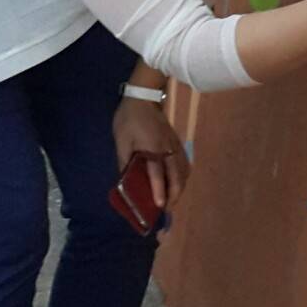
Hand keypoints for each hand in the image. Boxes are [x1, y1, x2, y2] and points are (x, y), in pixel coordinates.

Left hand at [113, 97, 189, 212]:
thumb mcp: (121, 140)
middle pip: (177, 175)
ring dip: (180, 187)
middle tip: (165, 209)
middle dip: (174, 194)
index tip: (160, 206)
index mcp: (151, 148)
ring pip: (184, 170)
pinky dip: (183, 176)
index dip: (158, 190)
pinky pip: (184, 163)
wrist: (143, 96)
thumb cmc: (129, 119)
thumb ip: (125, 161)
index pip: (157, 173)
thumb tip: (126, 181)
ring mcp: (174, 144)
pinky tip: (177, 182)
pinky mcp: (177, 141)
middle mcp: (167, 148)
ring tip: (171, 199)